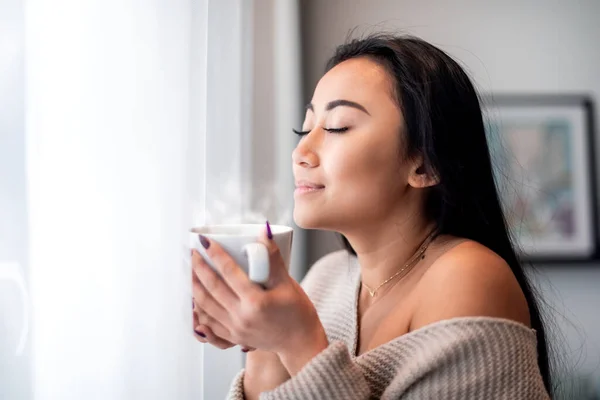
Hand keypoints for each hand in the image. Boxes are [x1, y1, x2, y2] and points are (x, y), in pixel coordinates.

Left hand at [191, 222, 326, 358]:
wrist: (300, 342)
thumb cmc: (297, 313)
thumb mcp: (287, 284)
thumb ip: (273, 259)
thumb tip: (264, 234)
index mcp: (255, 302)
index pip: (229, 272)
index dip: (215, 254)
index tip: (205, 242)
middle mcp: (242, 317)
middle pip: (212, 288)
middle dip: (199, 268)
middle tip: (193, 253)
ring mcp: (236, 329)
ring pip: (206, 305)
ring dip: (195, 287)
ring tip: (190, 272)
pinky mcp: (233, 337)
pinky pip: (209, 323)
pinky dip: (199, 309)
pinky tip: (194, 299)